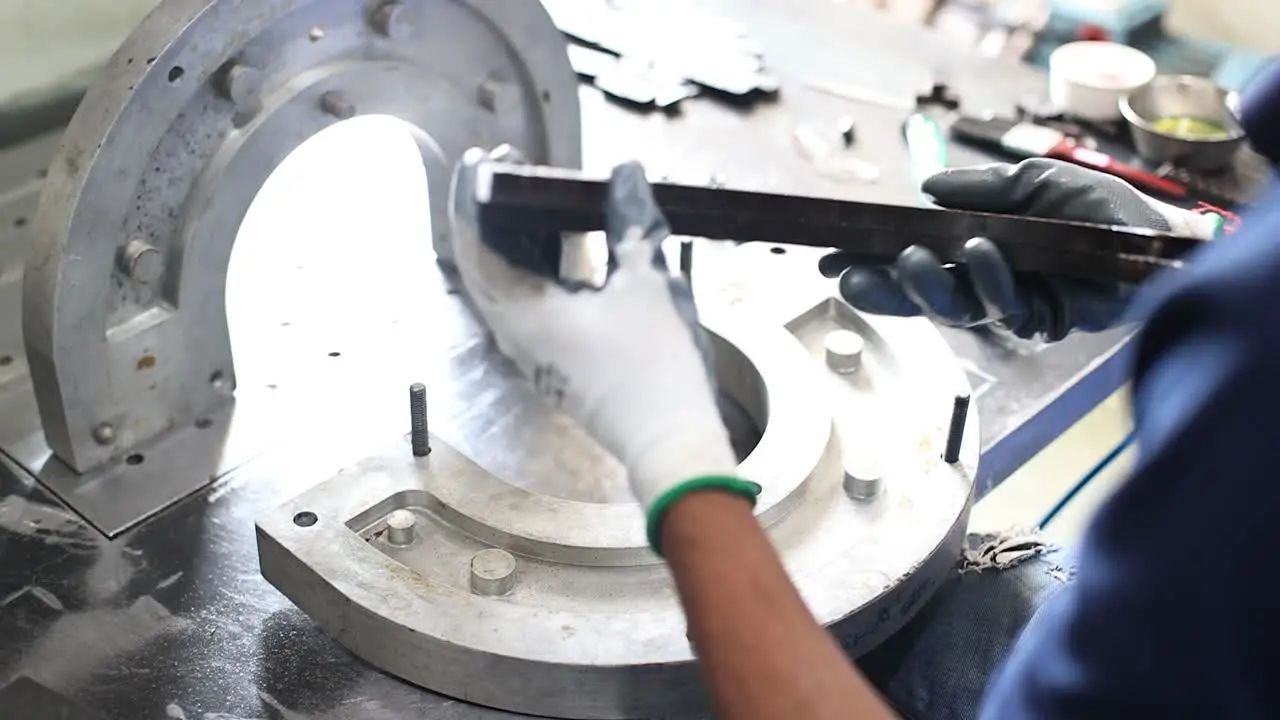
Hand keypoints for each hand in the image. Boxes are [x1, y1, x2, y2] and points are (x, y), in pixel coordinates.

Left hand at [449, 148, 758, 550]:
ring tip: (547, 196)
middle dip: (497, 212)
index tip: (484, 158)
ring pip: (510, 282)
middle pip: (485, 261)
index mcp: (521, 313)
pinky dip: (542, 265)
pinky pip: (532, 301)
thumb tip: (626, 173)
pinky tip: (571, 241)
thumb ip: (631, 222)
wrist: (671, 441)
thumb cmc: (656, 364)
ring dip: (521, 238)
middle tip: (520, 168)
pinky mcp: (556, 361)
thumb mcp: (647, 282)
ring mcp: (534, 352)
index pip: (472, 244)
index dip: (472, 196)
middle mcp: (514, 334)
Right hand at [821, 159, 1221, 340]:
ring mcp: (1008, 306)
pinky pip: (1003, 309)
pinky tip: (980, 252)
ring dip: (928, 284)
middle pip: (918, 298)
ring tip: (914, 256)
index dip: (871, 266)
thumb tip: (926, 189)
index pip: (909, 264)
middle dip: (881, 289)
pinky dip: (989, 279)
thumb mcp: (1032, 182)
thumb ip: (980, 188)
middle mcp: (982, 284)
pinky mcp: (1039, 321)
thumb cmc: (1097, 210)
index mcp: (971, 251)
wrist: (1155, 237)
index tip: (831, 262)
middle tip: (853, 277)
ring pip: (952, 309)